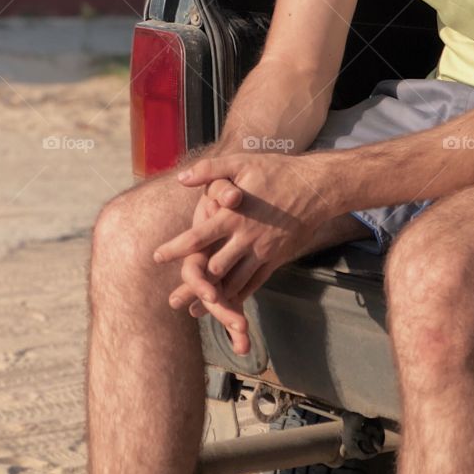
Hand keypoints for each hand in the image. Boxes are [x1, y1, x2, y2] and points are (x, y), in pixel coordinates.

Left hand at [154, 152, 330, 346]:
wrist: (316, 187)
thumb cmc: (277, 171)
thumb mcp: (242, 163)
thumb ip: (210, 170)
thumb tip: (181, 178)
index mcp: (234, 215)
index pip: (198, 236)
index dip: (176, 248)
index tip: (156, 257)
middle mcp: (246, 237)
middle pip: (214, 268)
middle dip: (193, 285)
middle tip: (173, 300)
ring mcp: (263, 251)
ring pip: (235, 282)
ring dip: (214, 298)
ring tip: (195, 310)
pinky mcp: (276, 259)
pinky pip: (255, 283)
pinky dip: (239, 296)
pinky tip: (227, 304)